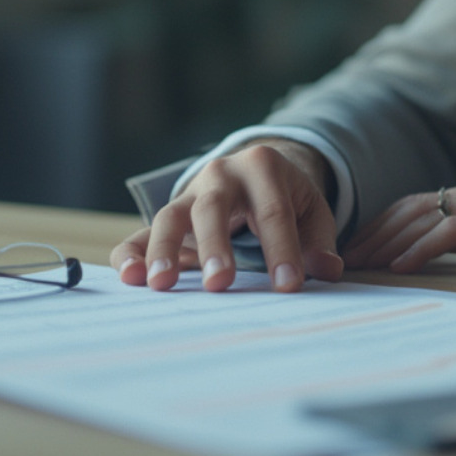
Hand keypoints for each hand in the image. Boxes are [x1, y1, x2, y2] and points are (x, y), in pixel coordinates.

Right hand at [109, 140, 343, 293]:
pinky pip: (141, 233)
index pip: (273, 212)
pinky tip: (129, 278)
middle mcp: (221, 175)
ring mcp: (189, 194)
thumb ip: (319, 240)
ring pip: (170, 215)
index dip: (282, 249)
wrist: (254, 171)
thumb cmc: (286, 198)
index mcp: (263, 168)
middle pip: (213, 207)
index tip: (288, 287)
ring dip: (163, 250)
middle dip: (215, 246)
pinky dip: (131, 254)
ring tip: (161, 285)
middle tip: (219, 284)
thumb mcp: (311, 210)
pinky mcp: (168, 217)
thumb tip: (326, 270)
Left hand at [342, 179, 455, 286]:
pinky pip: (450, 232)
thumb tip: (434, 261)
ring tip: (361, 266)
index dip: (381, 226)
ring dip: (386, 242)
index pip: (415, 205)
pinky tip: (401, 266)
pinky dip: (420, 248)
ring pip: (422, 216)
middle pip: (409, 207)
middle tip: (344, 259)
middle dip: (372, 233)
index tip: (356, 251)